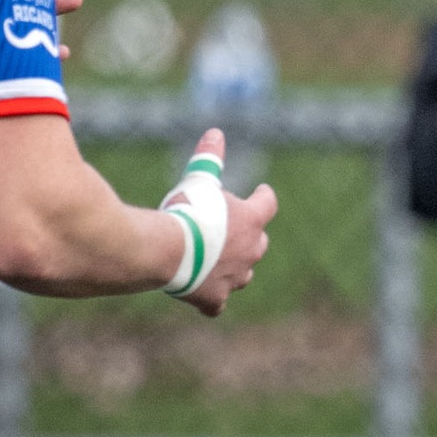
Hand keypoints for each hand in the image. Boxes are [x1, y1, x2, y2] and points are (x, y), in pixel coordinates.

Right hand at [164, 130, 277, 316]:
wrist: (168, 250)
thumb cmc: (186, 211)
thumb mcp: (198, 180)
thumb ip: (208, 158)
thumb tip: (216, 133)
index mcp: (251, 220)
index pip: (268, 204)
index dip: (263, 197)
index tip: (261, 192)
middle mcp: (250, 250)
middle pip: (260, 243)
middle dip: (251, 237)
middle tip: (238, 231)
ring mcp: (234, 277)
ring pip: (244, 275)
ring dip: (237, 268)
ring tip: (224, 263)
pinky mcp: (214, 298)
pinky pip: (218, 303)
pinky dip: (213, 299)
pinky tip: (206, 297)